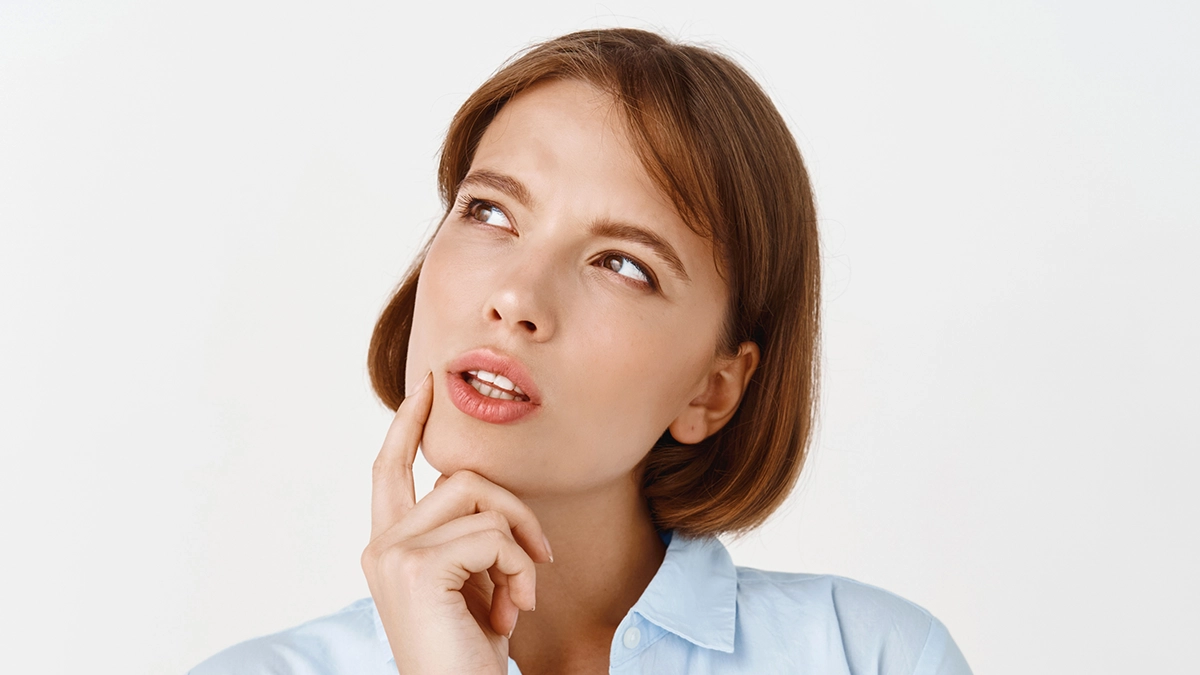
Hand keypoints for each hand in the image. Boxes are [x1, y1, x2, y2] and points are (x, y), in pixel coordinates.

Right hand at [361, 371, 553, 673]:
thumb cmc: (469, 656)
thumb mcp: (471, 586)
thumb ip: (468, 538)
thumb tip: (490, 497)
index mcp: (387, 547)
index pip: (390, 468)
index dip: (408, 423)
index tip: (428, 385)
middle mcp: (380, 547)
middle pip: (461, 477)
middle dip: (516, 511)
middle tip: (539, 562)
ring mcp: (393, 555)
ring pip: (481, 498)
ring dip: (520, 548)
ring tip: (519, 599)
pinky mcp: (418, 568)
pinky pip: (494, 536)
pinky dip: (519, 571)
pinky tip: (512, 613)